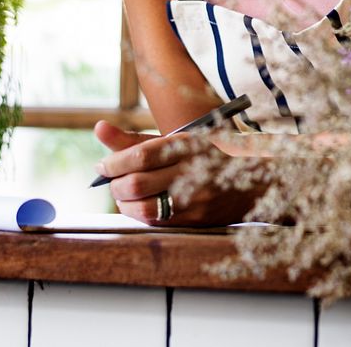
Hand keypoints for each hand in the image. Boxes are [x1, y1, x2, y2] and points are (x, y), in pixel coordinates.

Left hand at [93, 121, 256, 225]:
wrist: (252, 182)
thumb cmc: (204, 157)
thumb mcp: (176, 141)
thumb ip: (135, 139)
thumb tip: (98, 128)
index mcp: (189, 145)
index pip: (142, 154)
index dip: (115, 161)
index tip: (103, 165)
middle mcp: (192, 171)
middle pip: (138, 183)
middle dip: (116, 184)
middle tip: (113, 181)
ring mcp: (194, 198)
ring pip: (143, 207)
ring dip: (124, 203)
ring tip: (124, 194)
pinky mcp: (195, 220)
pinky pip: (155, 221)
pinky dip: (139, 214)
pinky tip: (139, 205)